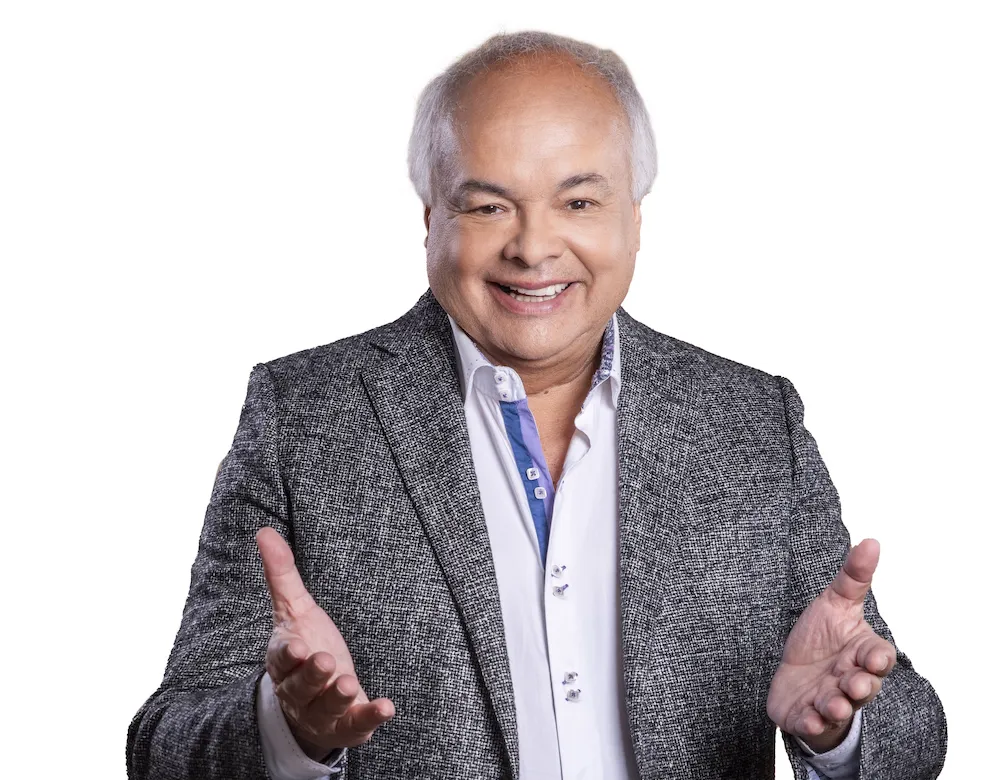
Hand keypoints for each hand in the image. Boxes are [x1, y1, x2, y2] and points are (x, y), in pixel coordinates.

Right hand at [256, 527, 395, 758]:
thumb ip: (282, 574)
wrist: (310, 704)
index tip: (298, 647)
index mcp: (285, 661)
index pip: (281, 659)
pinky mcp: (346, 726)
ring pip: (326, 708)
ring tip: (350, 683)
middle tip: (326, 662)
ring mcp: (322, 712)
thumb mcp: (295, 610)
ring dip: (337, 697)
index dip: (288, 655)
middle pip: (302, 686)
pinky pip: (356, 725)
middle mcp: (299, 691)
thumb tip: (264, 531)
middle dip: (313, 676)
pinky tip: (386, 707)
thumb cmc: (305, 647)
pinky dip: (370, 718)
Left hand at [767, 538, 896, 752]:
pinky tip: (808, 718)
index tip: (873, 657)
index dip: (878, 659)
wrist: (795, 676)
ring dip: (836, 706)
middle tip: (853, 682)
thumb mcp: (835, 604)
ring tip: (830, 704)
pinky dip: (811, 723)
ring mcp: (830, 701)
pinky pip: (812, 725)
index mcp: (862, 654)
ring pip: (839, 708)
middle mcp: (851, 681)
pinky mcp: (807, 717)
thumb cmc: (821, 638)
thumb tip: (871, 540)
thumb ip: (853, 577)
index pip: (879, 657)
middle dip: (860, 686)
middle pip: (863, 686)